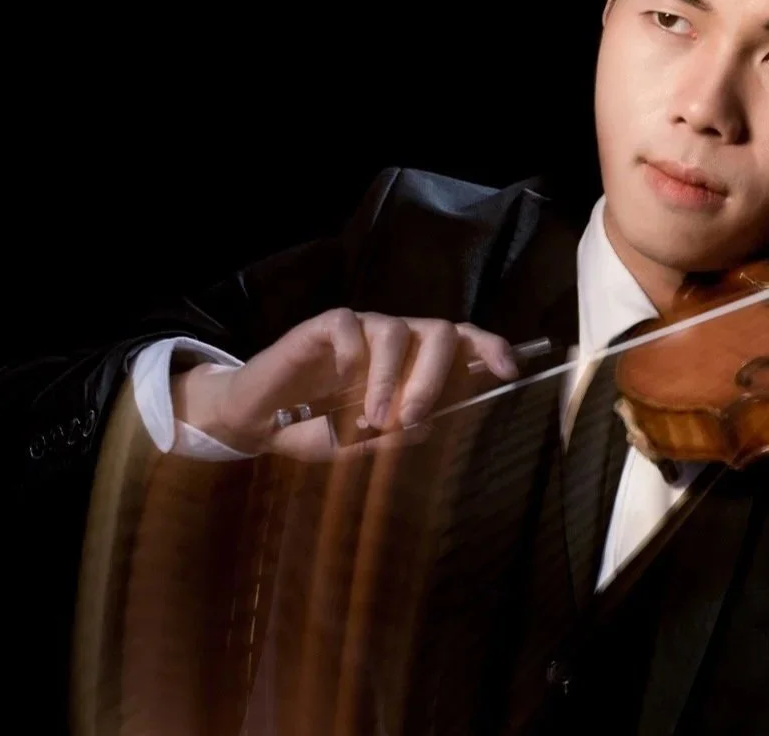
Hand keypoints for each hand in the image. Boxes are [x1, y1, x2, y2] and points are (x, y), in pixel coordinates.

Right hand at [171, 308, 521, 461]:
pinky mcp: (327, 324)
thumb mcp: (361, 444)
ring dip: (387, 378)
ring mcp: (364, 327)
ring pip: (395, 331)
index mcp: (417, 364)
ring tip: (371, 418)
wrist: (259, 420)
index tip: (509, 372)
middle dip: (432, 377)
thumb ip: (394, 437)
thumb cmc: (319, 429)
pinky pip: (350, 326)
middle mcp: (398, 339)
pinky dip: (351, 356)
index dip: (491, 350)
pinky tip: (336, 380)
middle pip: (439, 332)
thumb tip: (426, 427)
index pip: (465, 343)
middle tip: (411, 418)